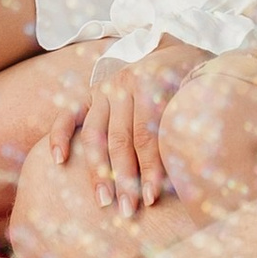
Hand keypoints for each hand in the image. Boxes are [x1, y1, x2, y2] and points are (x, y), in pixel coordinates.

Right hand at [45, 40, 205, 213]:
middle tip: (127, 210)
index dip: (150, 168)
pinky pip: (69, 114)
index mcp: (151, 81)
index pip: (147, 134)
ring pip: (95, 134)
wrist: (171, 47)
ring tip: (103, 201)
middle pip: (120, 139)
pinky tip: (58, 160)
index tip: (152, 199)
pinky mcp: (90, 93)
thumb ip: (192, 121)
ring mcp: (103, 89)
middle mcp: (123, 85)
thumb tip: (198, 169)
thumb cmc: (190, 77)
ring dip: (97, 171)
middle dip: (123, 178)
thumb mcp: (197, 91)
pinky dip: (59, 134)